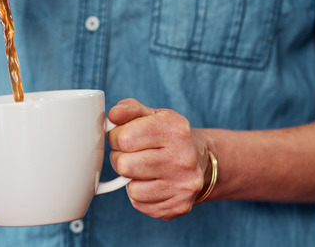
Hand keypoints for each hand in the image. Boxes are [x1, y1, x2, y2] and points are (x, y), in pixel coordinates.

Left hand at [108, 99, 210, 219]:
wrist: (201, 160)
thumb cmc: (170, 135)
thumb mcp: (153, 114)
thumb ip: (130, 109)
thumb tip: (113, 115)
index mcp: (174, 130)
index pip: (124, 138)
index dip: (116, 138)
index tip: (123, 138)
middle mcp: (182, 158)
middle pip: (124, 165)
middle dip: (120, 159)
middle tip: (130, 155)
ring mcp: (183, 185)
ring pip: (132, 189)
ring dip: (130, 179)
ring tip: (142, 169)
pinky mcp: (179, 205)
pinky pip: (140, 204)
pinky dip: (140, 195)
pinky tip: (152, 183)